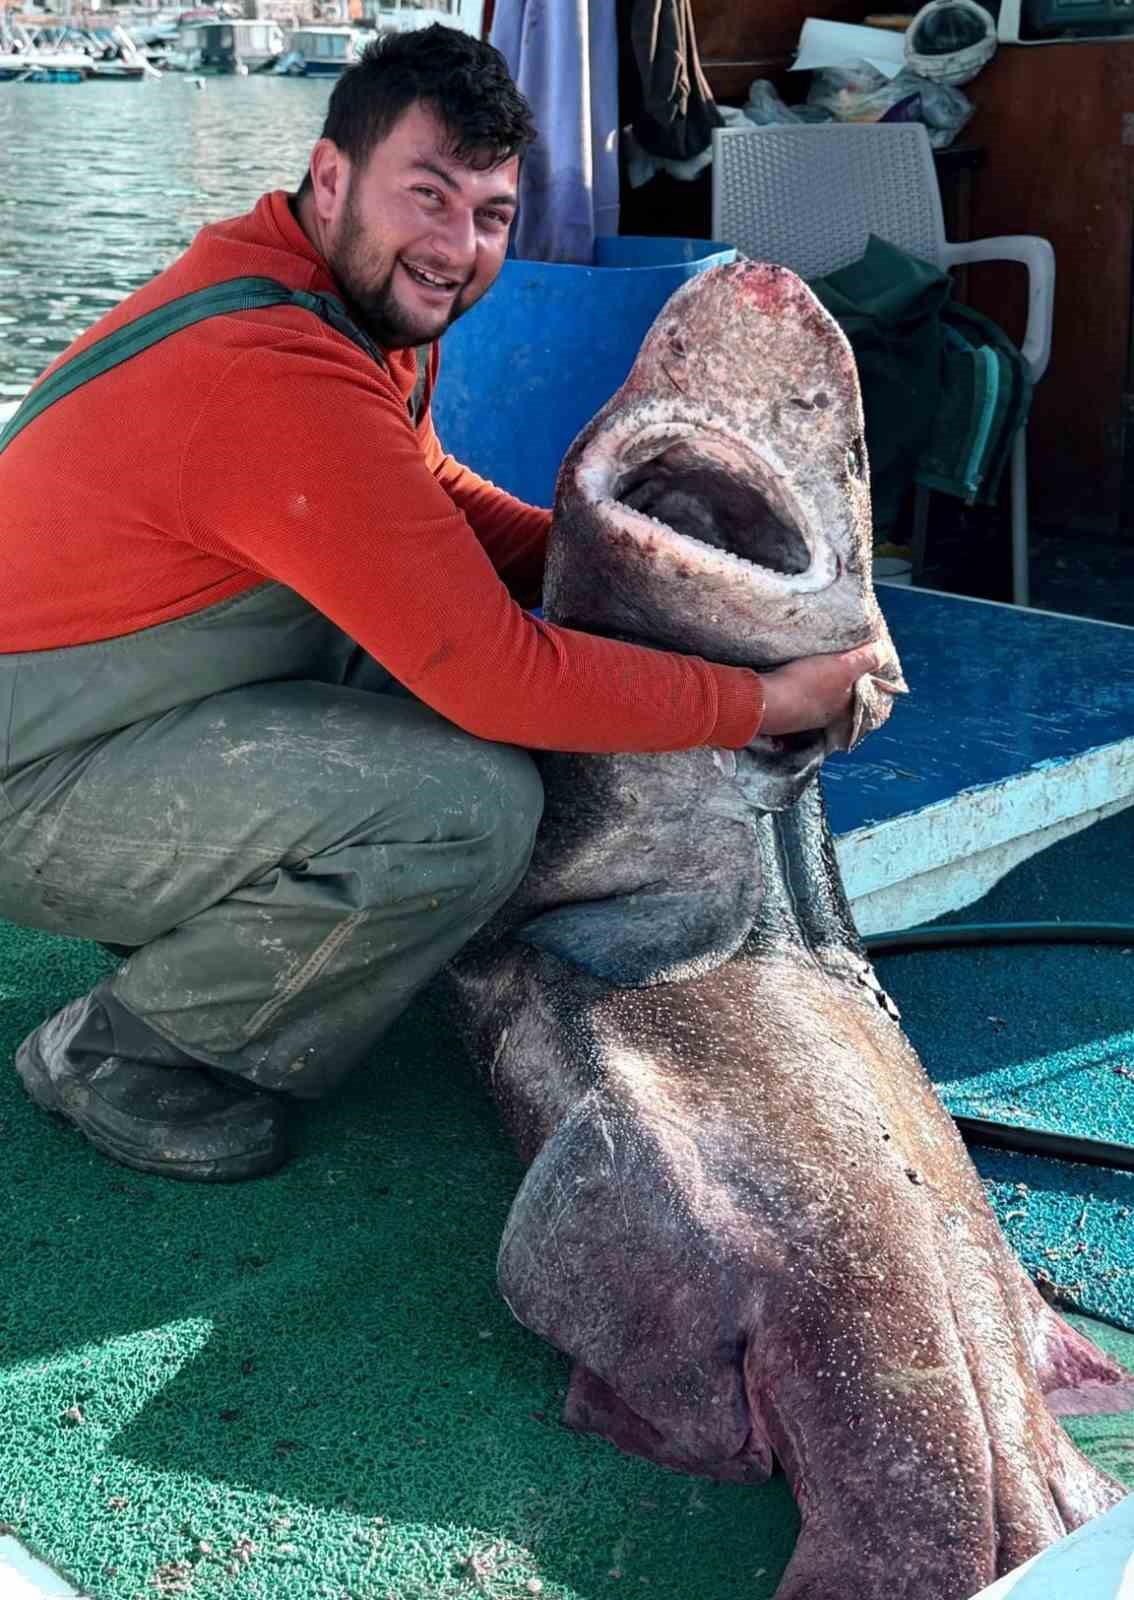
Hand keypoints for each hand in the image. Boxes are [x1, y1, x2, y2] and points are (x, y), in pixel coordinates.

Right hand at [757, 642, 888, 737]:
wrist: (764, 702)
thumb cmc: (807, 685)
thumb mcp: (842, 667)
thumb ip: (865, 660)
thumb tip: (885, 651)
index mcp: (845, 709)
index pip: (866, 700)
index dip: (870, 685)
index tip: (870, 671)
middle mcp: (828, 718)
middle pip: (844, 699)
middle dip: (847, 684)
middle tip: (847, 664)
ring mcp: (806, 718)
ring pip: (823, 700)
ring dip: (825, 686)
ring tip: (824, 666)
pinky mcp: (786, 712)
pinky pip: (802, 699)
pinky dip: (805, 688)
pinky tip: (801, 675)